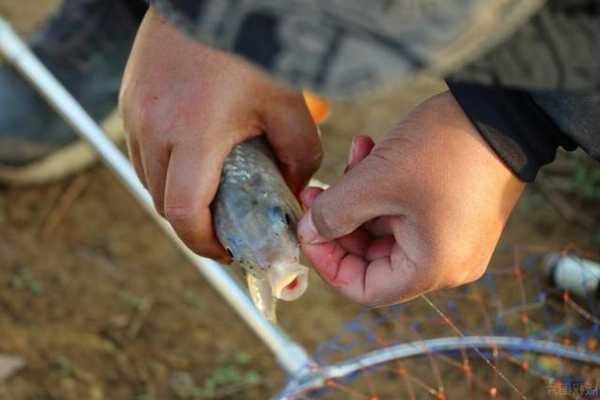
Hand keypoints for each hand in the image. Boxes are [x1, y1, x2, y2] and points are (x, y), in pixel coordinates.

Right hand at [119, 8, 320, 259]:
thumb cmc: (256, 46)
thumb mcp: (288, 104)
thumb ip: (299, 157)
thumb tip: (293, 191)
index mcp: (192, 133)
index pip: (183, 213)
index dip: (204, 243)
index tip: (227, 250)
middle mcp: (153, 126)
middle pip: (163, 201)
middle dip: (193, 222)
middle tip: (225, 224)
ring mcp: (135, 109)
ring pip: (148, 176)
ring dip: (176, 192)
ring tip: (211, 189)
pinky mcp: (130, 94)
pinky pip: (141, 147)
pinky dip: (165, 163)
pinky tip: (194, 153)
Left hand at [298, 91, 524, 304]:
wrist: (504, 108)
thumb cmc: (445, 149)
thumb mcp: (376, 181)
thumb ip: (333, 213)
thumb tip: (307, 233)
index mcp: (432, 268)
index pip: (365, 289)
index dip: (329, 264)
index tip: (308, 230)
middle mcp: (446, 261)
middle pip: (372, 257)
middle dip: (340, 221)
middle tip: (316, 191)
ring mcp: (452, 236)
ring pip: (385, 229)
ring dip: (360, 197)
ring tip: (351, 159)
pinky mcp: (453, 211)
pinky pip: (405, 211)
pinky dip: (383, 187)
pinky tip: (370, 151)